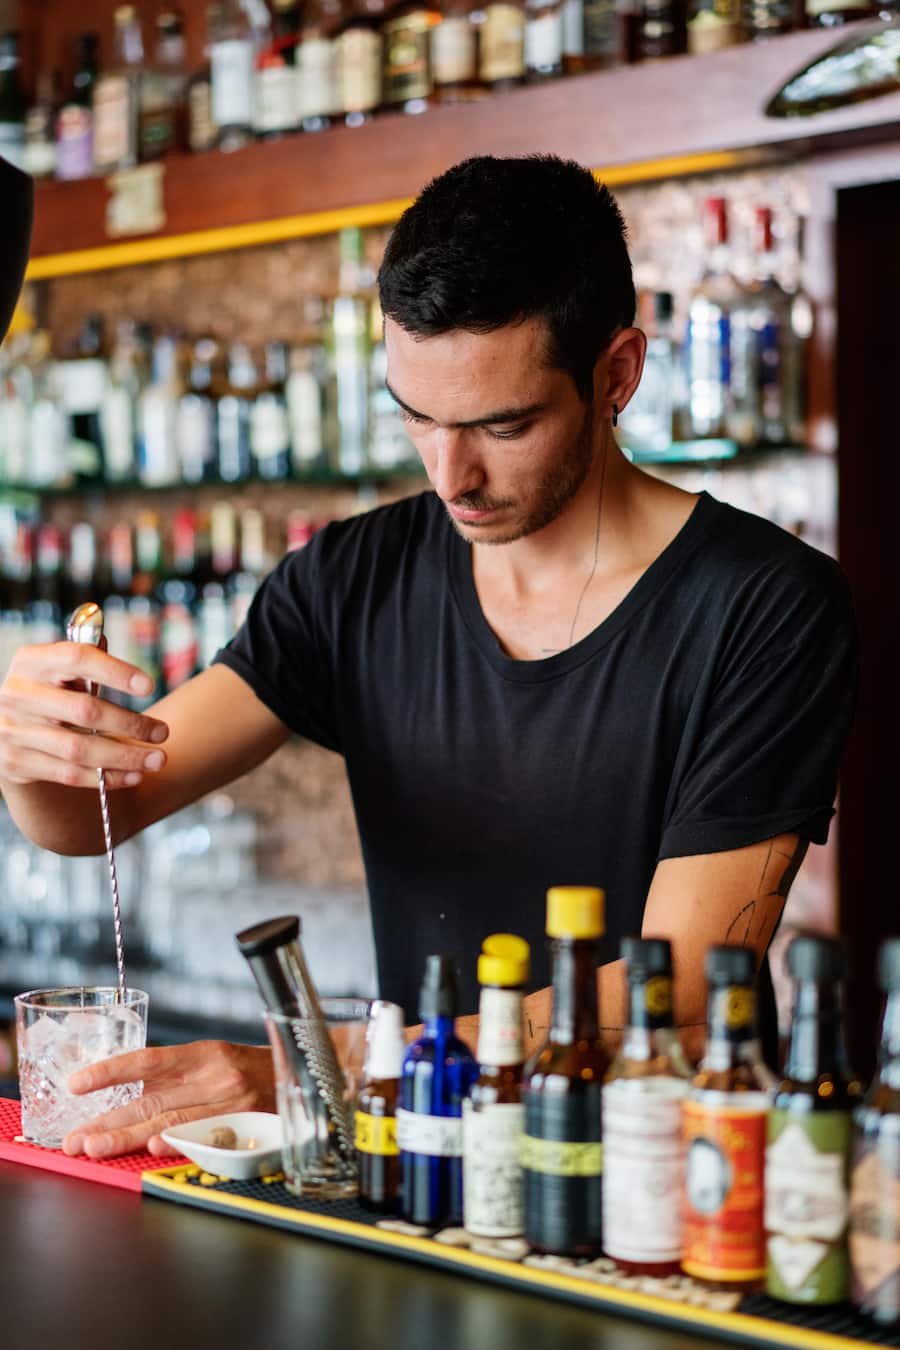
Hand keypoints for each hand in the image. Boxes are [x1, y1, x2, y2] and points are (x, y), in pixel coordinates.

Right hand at [0, 640, 168, 788]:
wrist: (5, 724)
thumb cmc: (48, 689)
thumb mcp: (58, 667)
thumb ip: (88, 657)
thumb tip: (122, 650)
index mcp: (32, 660)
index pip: (77, 658)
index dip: (115, 671)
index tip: (149, 686)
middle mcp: (18, 693)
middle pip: (84, 710)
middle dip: (130, 724)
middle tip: (163, 733)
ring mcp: (13, 730)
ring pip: (79, 749)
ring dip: (125, 757)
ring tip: (157, 759)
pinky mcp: (14, 762)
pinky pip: (69, 773)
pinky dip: (105, 777)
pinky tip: (134, 775)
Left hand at [61, 1041, 275, 1158]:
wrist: (307, 1078)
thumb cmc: (255, 1073)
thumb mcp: (217, 1061)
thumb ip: (179, 1076)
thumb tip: (127, 1097)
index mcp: (204, 1053)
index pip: (149, 1060)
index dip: (111, 1071)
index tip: (76, 1084)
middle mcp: (216, 1075)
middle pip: (152, 1098)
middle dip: (108, 1121)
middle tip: (75, 1140)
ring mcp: (231, 1102)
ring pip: (170, 1119)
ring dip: (127, 1138)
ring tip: (94, 1148)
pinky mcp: (245, 1125)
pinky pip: (205, 1135)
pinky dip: (176, 1142)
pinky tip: (152, 1148)